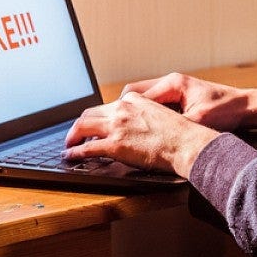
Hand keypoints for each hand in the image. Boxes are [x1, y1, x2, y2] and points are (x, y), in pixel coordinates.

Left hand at [63, 92, 219, 177]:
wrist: (187, 144)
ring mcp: (117, 126)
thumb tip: (134, 126)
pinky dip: (75, 152)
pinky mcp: (115, 144)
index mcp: (134, 100)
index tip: (94, 125)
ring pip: (82, 126)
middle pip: (90, 113)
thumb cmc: (180, 134)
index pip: (108, 106)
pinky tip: (71, 155)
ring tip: (69, 144)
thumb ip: (142, 115)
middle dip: (80, 125)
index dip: (98, 117)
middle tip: (76, 134)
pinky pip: (87, 148)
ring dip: (73, 136)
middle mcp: (122, 109)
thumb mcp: (159, 114)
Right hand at [121, 73, 256, 132]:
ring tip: (126, 130)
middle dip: (123, 110)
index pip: (137, 95)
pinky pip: (154, 104)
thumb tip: (155, 135)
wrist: (246, 107)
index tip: (114, 126)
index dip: (124, 112)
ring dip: (135, 113)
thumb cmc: (226, 110)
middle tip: (115, 128)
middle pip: (135, 93)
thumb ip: (176, 125)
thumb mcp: (199, 120)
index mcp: (173, 84)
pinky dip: (147, 115)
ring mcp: (174, 90)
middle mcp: (170, 83)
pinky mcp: (179, 98)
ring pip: (143, 98)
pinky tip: (146, 130)